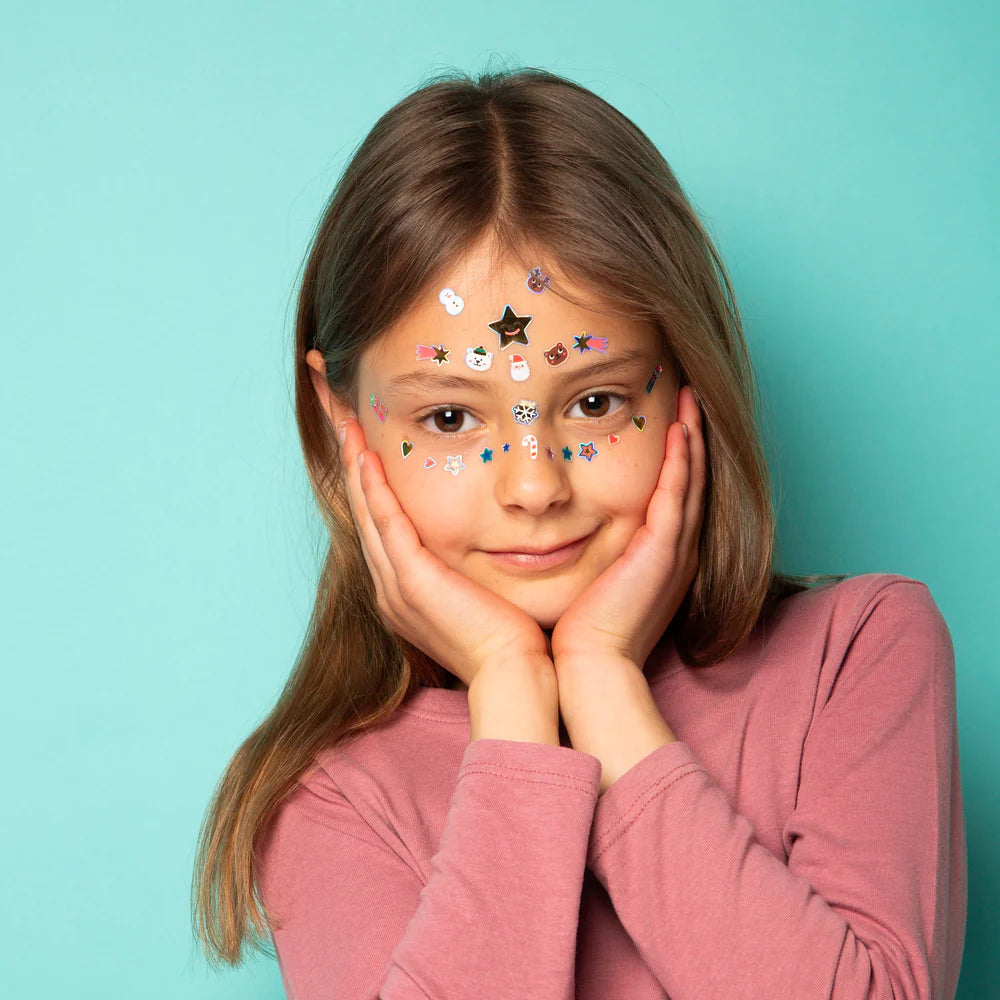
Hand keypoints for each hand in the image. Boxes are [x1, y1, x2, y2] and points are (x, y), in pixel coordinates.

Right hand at [337, 416, 551, 688]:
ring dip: (355, 464)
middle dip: (351, 460)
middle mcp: (390, 585)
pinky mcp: (410, 582)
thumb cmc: (510, 633)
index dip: (367, 477)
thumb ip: (473, 557)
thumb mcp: (482, 587)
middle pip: (363, 509)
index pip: (379, 519)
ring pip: (367, 511)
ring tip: (345, 421)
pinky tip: (366, 454)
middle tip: (339, 415)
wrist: (514, 671)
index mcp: (404, 587)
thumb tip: (494, 525)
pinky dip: (374, 488)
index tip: (363, 436)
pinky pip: (386, 523)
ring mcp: (395, 585)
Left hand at [550, 385, 705, 671]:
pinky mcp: (664, 552)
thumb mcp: (590, 581)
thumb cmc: (581, 630)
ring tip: (690, 399)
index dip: (677, 457)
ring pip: (691, 481)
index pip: (674, 495)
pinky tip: (681, 429)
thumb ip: (587, 551)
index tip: (668, 420)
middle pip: (691, 481)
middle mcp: (675, 551)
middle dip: (691, 438)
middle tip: (688, 396)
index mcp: (659, 558)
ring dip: (693, 438)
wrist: (589, 665)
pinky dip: (682, 461)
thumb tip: (555, 527)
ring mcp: (674, 551)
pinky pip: (677, 495)